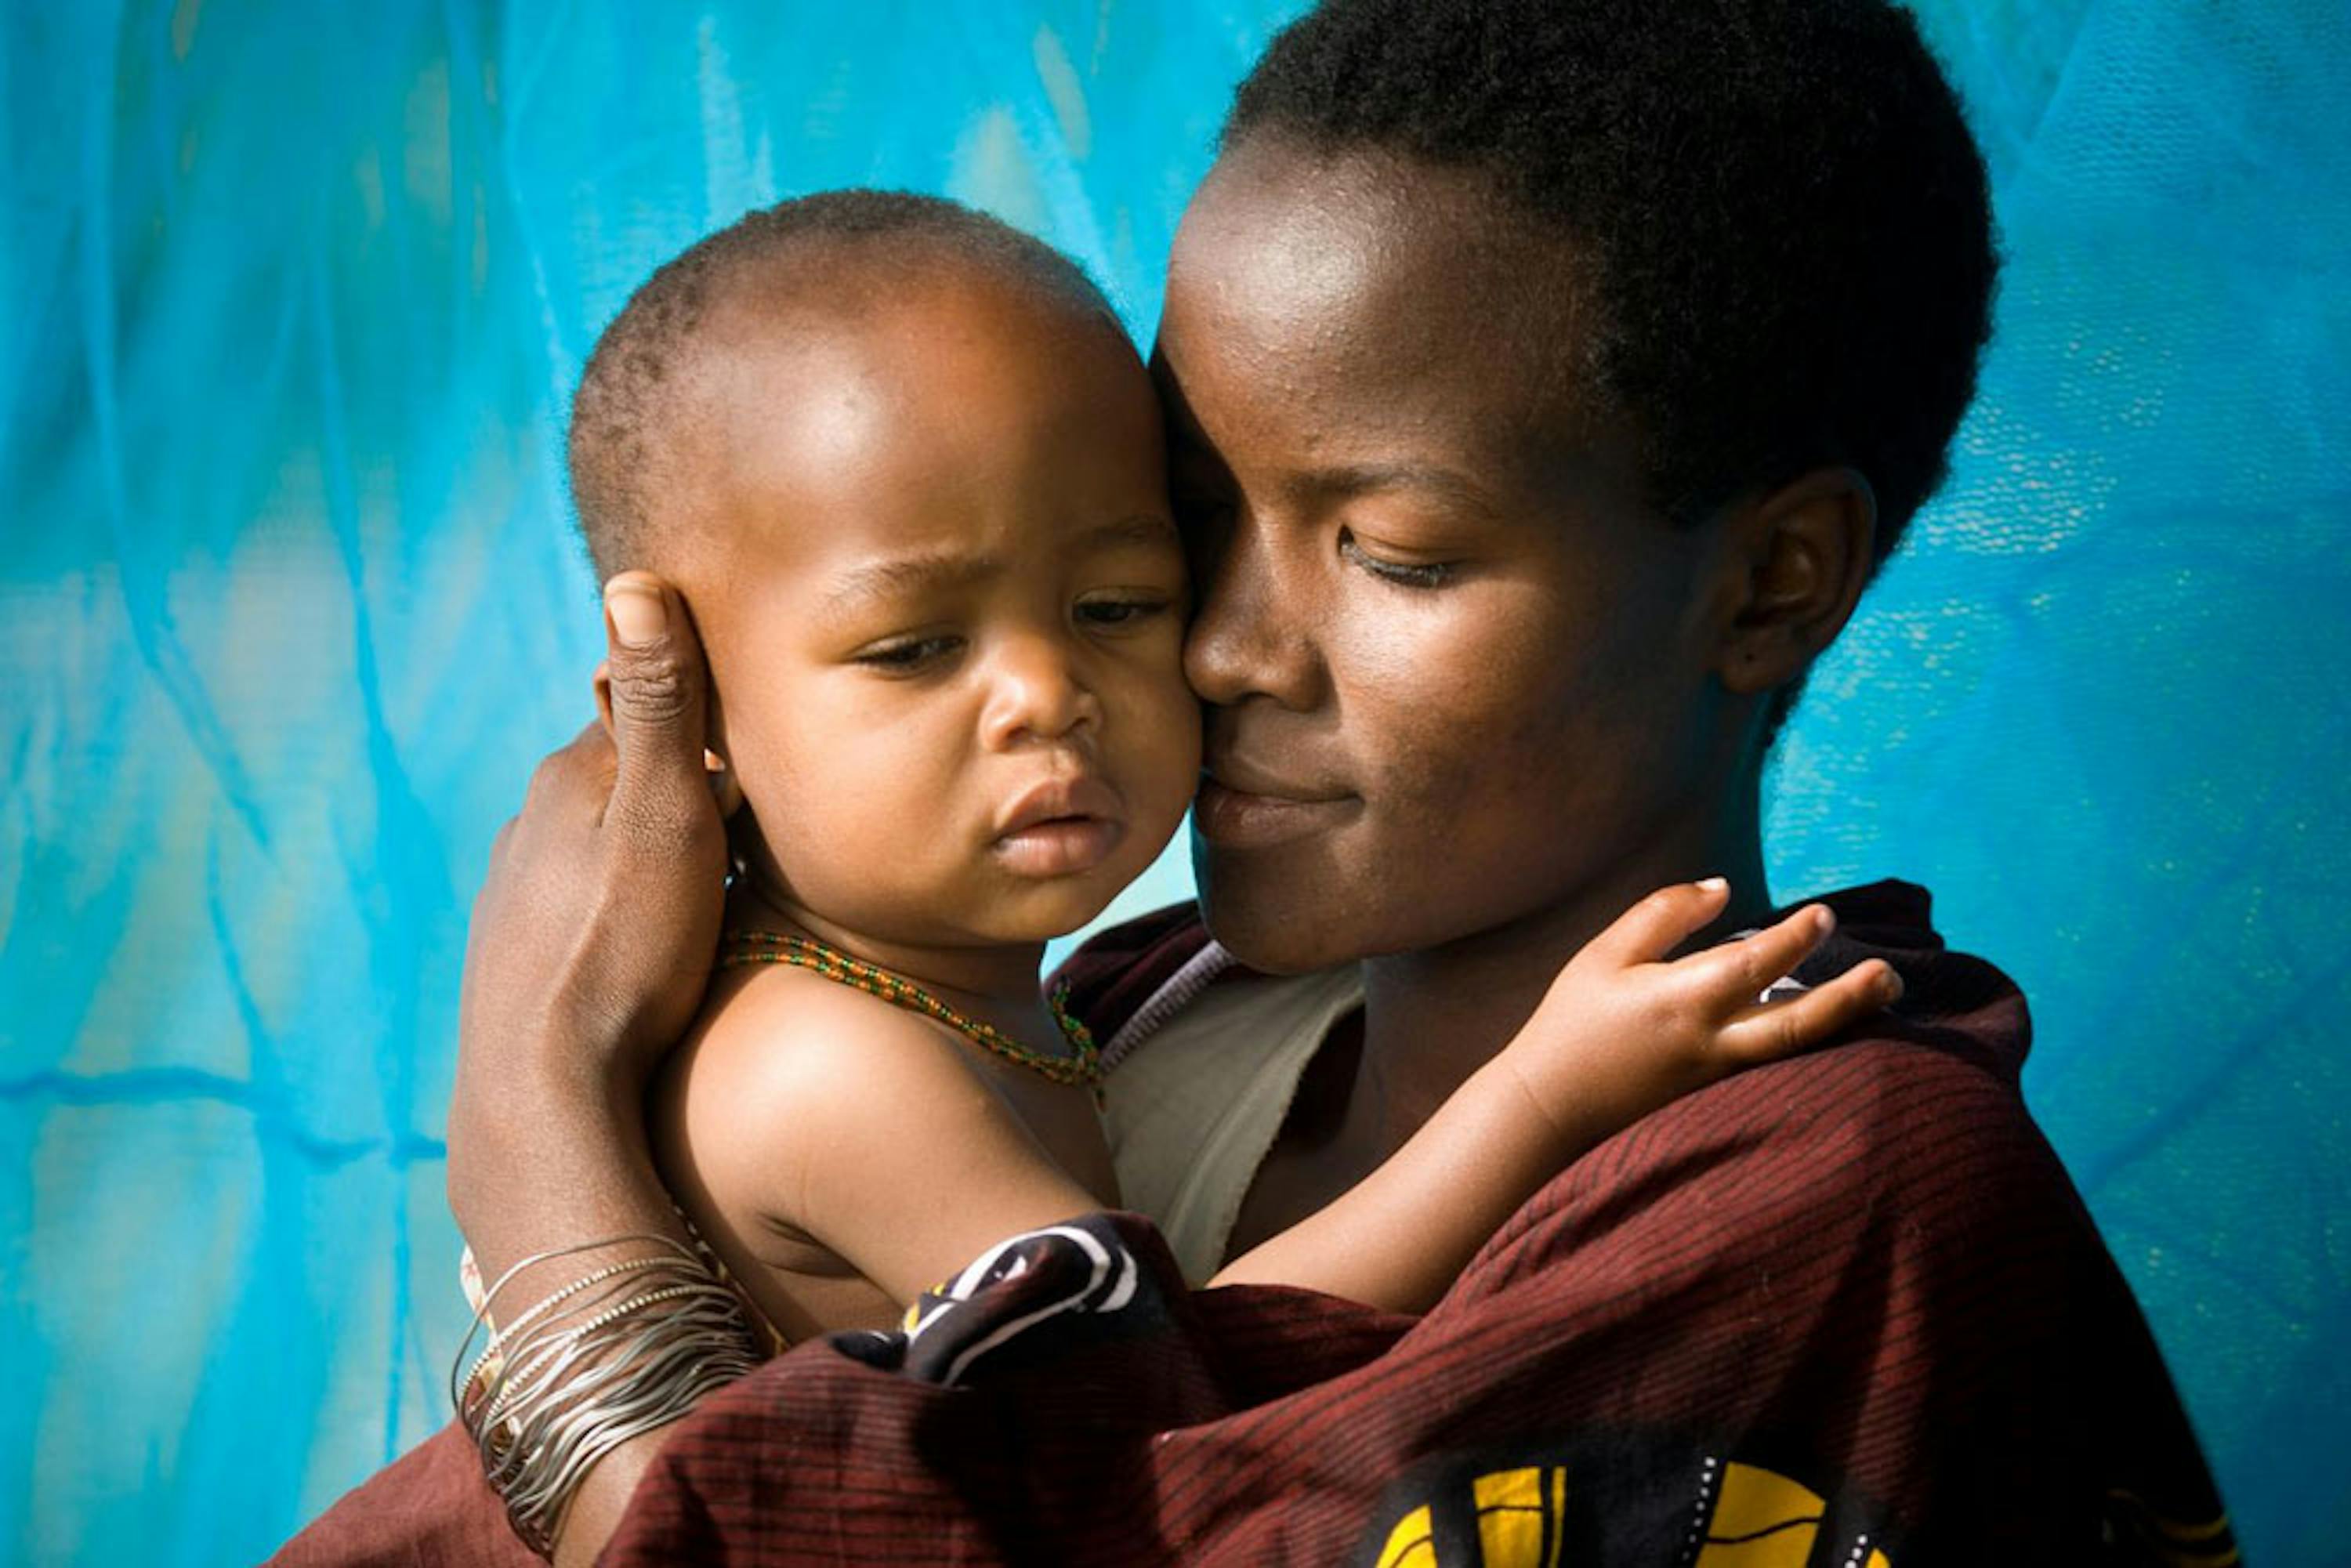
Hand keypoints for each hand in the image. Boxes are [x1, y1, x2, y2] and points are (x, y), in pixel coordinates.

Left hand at [446, 573, 729, 1238]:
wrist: (543, 1096)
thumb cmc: (623, 952)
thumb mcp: (664, 816)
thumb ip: (661, 705)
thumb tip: (632, 582)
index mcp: (570, 777)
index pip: (650, 708)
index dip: (712, 722)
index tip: (763, 751)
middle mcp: (529, 824)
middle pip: (628, 779)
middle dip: (687, 791)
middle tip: (752, 833)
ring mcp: (515, 894)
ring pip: (604, 847)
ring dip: (655, 856)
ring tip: (713, 899)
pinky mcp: (515, 959)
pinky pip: (585, 909)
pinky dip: (625, 913)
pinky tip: (655, 956)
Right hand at [1499, 880, 1900, 1147]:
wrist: (1550, 1106)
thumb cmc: (1572, 1022)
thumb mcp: (1605, 955)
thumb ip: (1665, 914)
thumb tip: (1723, 888)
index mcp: (1678, 1002)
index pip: (1753, 965)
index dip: (1794, 938)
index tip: (1823, 915)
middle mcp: (1708, 1043)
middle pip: (1795, 1023)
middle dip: (1847, 998)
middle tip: (1889, 973)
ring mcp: (1717, 1075)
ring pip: (1795, 1049)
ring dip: (1844, 1020)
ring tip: (1885, 992)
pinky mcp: (1715, 1092)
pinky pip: (1777, 1062)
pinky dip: (1812, 1037)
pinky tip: (1837, 1017)